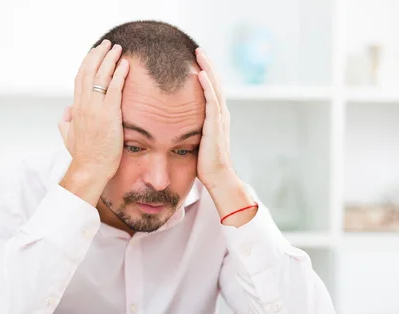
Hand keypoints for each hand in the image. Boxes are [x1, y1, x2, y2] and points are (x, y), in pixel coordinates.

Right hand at [58, 39, 129, 179]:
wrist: (90, 168)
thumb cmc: (83, 156)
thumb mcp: (68, 137)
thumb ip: (65, 122)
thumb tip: (65, 111)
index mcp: (76, 108)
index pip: (80, 78)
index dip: (87, 63)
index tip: (94, 53)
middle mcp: (84, 105)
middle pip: (89, 71)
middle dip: (98, 54)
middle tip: (107, 43)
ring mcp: (96, 109)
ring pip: (101, 76)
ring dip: (110, 59)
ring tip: (118, 48)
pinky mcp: (109, 115)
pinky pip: (114, 89)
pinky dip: (120, 74)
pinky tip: (125, 64)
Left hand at [194, 48, 234, 190]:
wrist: (218, 177)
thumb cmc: (205, 165)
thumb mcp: (197, 142)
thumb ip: (191, 130)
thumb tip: (177, 126)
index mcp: (217, 118)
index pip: (211, 90)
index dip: (206, 74)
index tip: (197, 61)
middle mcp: (221, 115)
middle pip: (215, 83)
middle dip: (207, 65)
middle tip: (198, 50)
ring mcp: (220, 119)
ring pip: (215, 87)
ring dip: (208, 69)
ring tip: (200, 54)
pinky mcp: (216, 125)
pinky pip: (212, 101)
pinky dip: (207, 86)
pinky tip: (201, 74)